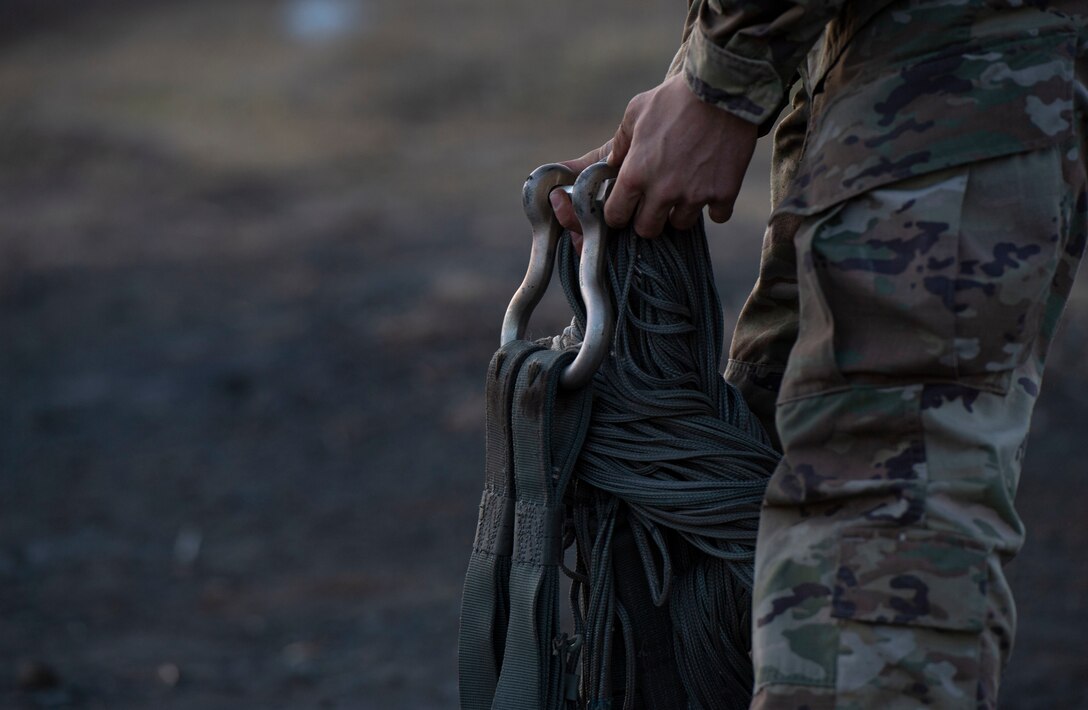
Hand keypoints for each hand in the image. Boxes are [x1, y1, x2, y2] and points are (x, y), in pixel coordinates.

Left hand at [550, 73, 758, 240]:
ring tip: (685, 189)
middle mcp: (662, 191)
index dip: (619, 213)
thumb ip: (620, 144)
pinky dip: (716, 205)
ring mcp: (695, 195)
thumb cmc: (675, 98)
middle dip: (648, 218)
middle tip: (655, 202)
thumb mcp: (636, 113)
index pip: (616, 216)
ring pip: (681, 224)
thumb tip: (606, 164)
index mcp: (635, 174)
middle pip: (647, 230)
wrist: (724, 87)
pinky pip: (718, 216)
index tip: (626, 207)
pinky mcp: (724, 193)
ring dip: (681, 211)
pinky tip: (713, 185)